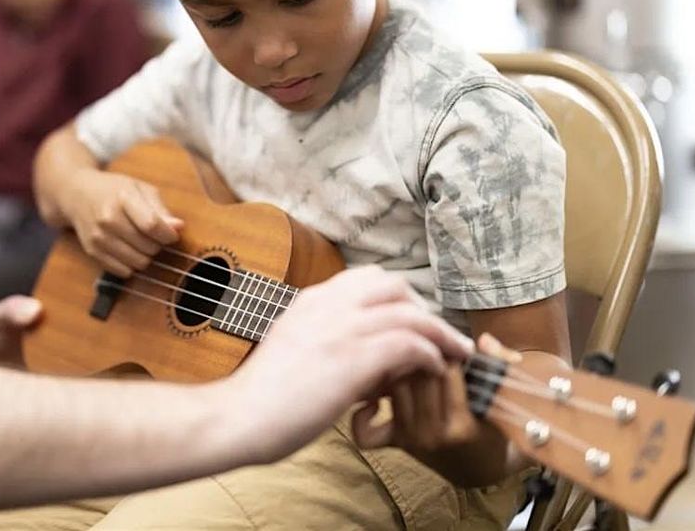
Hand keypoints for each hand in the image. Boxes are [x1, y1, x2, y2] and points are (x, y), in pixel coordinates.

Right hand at [61, 170, 183, 275]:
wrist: (78, 195)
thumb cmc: (114, 190)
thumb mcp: (140, 189)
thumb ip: (160, 209)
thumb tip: (178, 227)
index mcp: (123, 198)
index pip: (152, 225)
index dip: (168, 234)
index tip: (172, 235)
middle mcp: (108, 219)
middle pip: (148, 246)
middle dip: (157, 244)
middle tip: (152, 234)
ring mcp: (99, 237)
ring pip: (139, 262)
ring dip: (145, 256)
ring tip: (140, 241)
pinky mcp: (92, 252)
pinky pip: (124, 271)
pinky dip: (131, 264)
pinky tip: (128, 249)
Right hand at [221, 267, 474, 464]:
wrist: (239, 416)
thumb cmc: (263, 396)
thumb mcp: (294, 349)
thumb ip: (325, 340)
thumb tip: (361, 355)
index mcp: (311, 301)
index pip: (367, 278)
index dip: (397, 298)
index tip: (411, 322)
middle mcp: (328, 305)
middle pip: (394, 286)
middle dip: (423, 308)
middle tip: (438, 338)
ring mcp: (341, 328)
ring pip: (410, 312)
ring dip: (439, 332)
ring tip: (455, 354)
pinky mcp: (354, 358)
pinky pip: (409, 342)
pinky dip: (430, 354)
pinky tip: (434, 371)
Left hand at [354, 333, 522, 483]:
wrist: (482, 471)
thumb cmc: (495, 430)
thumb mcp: (506, 400)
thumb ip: (500, 365)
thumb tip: (485, 340)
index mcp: (462, 425)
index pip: (445, 371)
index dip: (446, 348)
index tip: (450, 341)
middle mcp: (432, 434)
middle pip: (415, 375)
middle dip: (419, 351)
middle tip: (427, 341)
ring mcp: (411, 439)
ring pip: (393, 387)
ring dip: (396, 367)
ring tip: (409, 358)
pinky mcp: (395, 442)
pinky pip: (365, 431)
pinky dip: (364, 412)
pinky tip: (378, 395)